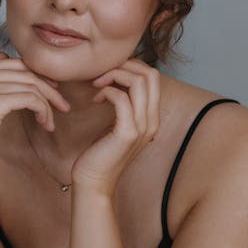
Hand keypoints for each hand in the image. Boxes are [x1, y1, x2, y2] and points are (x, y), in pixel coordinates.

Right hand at [0, 52, 70, 179]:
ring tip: (50, 122)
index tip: (54, 91)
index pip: (17, 63)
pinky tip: (45, 123)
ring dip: (47, 105)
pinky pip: (31, 99)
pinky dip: (43, 111)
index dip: (40, 76)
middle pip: (27, 72)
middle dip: (50, 89)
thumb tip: (3, 54)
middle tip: (63, 106)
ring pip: (32, 87)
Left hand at [70, 58, 160, 196]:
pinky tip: (95, 100)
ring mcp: (142, 128)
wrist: (94, 182)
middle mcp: (152, 121)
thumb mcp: (117, 124)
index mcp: (152, 117)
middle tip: (102, 74)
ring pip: (138, 82)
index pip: (153, 77)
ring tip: (97, 84)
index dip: (131, 66)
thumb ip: (124, 104)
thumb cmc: (101, 152)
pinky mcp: (127, 133)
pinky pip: (121, 98)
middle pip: (150, 74)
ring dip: (114, 75)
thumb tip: (117, 78)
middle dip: (124, 65)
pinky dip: (106, 91)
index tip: (109, 74)